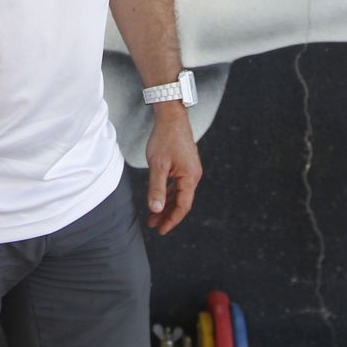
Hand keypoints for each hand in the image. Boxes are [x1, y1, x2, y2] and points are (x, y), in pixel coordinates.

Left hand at [144, 106, 201, 233]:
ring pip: (179, 194)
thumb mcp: (158, 165)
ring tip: (153, 215)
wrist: (171, 117)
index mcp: (190, 177)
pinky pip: (178, 185)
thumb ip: (156, 188)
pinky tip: (159, 198)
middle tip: (153, 225)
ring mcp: (190, 170)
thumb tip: (155, 209)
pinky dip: (168, 193)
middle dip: (167, 215)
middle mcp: (193, 176)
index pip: (182, 206)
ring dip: (166, 205)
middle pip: (181, 202)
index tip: (160, 230)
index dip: (171, 220)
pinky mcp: (185, 165)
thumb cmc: (165, 138)